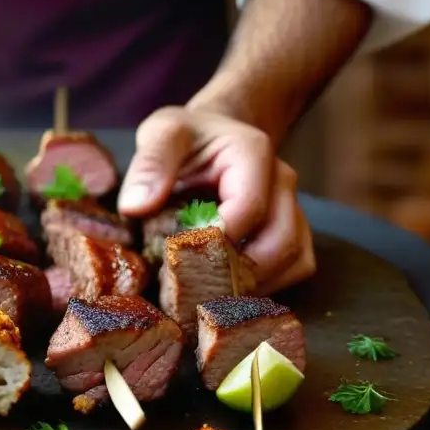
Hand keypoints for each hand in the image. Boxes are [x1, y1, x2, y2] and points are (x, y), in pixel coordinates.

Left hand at [116, 107, 314, 293]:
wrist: (212, 135)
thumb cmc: (187, 136)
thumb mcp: (162, 134)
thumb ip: (150, 164)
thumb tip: (135, 207)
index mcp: (253, 154)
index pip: (249, 208)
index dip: (216, 241)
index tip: (178, 260)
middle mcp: (282, 182)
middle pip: (280, 242)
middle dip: (236, 273)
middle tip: (191, 289)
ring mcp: (292, 208)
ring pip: (293, 260)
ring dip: (252, 286)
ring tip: (205, 295)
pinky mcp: (292, 230)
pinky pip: (294, 268)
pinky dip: (264, 287)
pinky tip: (225, 291)